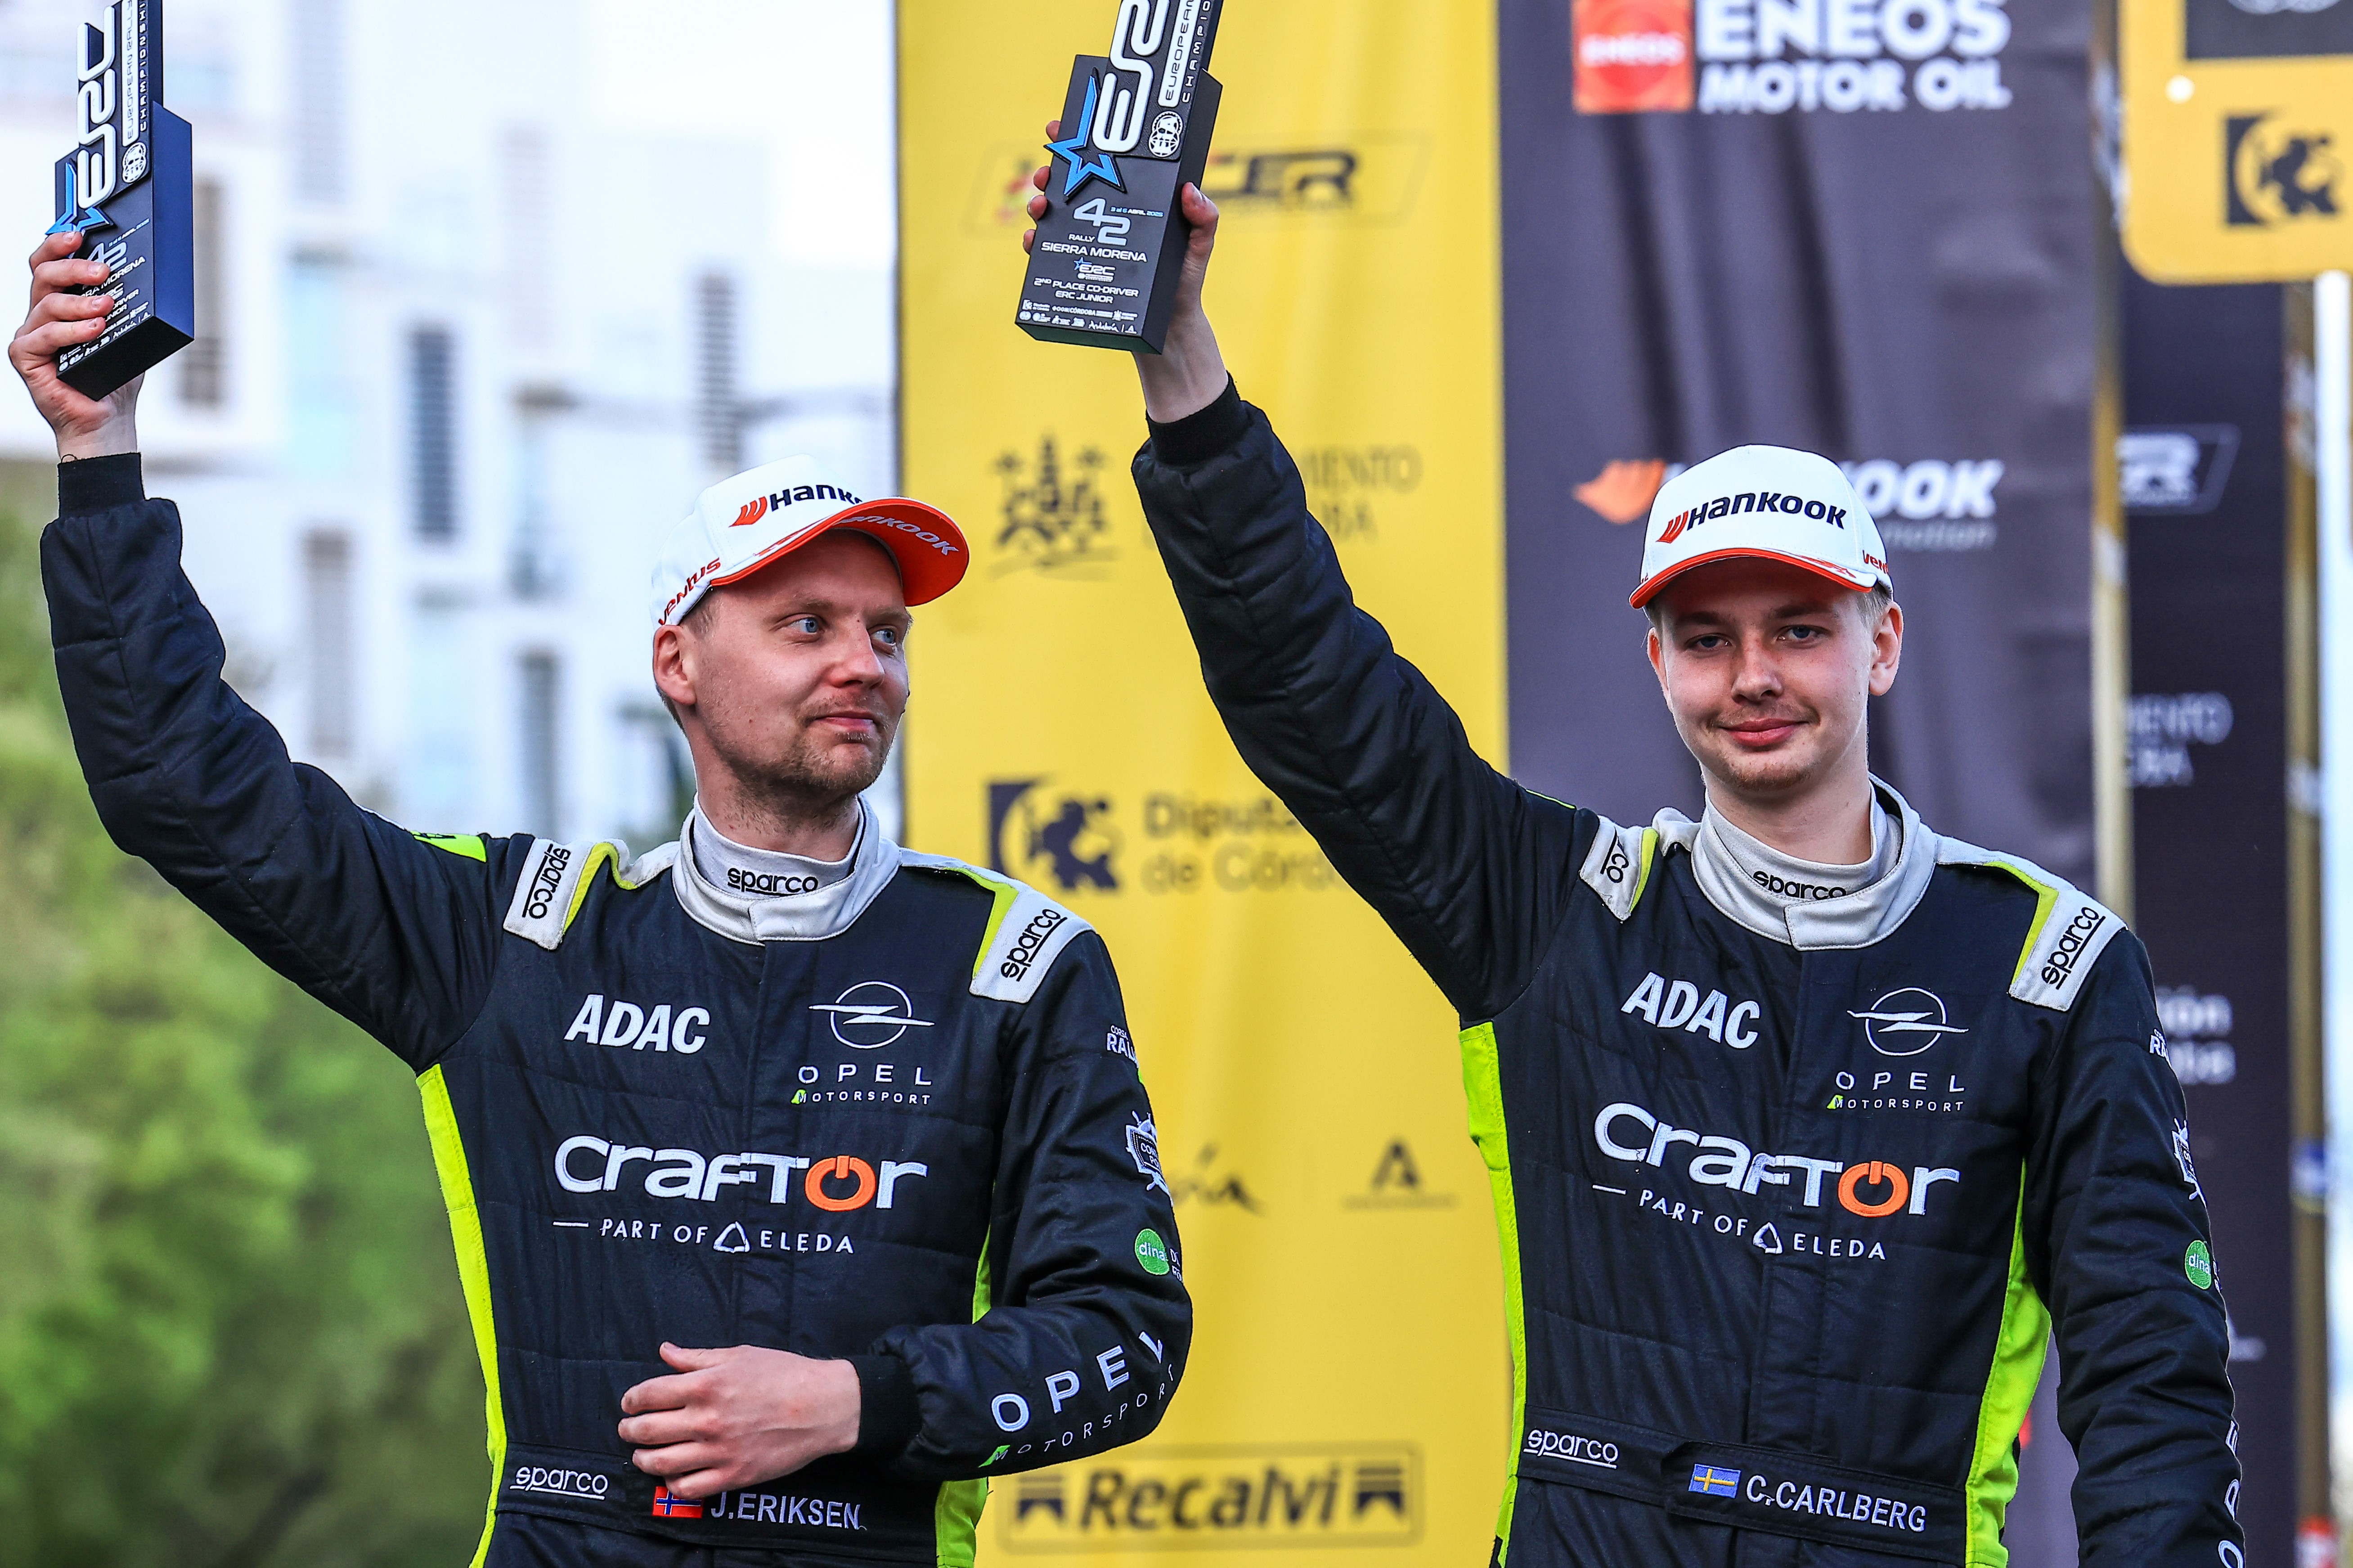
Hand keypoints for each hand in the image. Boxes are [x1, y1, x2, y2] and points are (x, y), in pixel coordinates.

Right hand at [11, 230, 139, 460]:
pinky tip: (94, 330)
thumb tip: (148, 279)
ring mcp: (32, 334)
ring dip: (79, 302)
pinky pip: (44, 336)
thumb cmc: (115, 376)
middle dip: (72, 267)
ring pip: (47, 304)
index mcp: (61, 304)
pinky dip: (71, 331)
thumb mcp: (126, 333)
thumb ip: (125, 306)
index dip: (57, 245)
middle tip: (102, 270)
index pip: (49, 264)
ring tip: (106, 306)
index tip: (78, 234)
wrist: (108, 418)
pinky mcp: (26, 357)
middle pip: (44, 275)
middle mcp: (41, 315)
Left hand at [618, 1342, 861, 1498]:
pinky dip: (673, 1484)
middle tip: (628, 1429)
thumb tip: (666, 1352)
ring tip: (642, 1454)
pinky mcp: (733, 1475)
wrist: (823, 1406)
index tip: (630, 1403)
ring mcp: (719, 1451)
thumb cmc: (784, 1374)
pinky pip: (688, 1488)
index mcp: (706, 1385)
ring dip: (642, 1459)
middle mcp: (707, 1419)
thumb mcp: (740, 1356)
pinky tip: (673, 1475)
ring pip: (660, 1463)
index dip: (631, 1399)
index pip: (648, 1394)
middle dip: (629, 1429)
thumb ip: (698, 1357)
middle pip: (646, 1430)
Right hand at [1023, 120, 1229, 422]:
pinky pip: (1050, 249)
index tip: (1063, 126)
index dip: (1081, 139)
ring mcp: (1089, 239)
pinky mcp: (1078, 266)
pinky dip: (1036, 241)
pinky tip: (1034, 239)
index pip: (1105, 161)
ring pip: (1055, 211)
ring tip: (1040, 205)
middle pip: (1072, 181)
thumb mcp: (1200, 246)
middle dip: (1053, 169)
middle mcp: (1106, 214)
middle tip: (1047, 171)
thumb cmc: (1184, 281)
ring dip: (1040, 202)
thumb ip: (1204, 218)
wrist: (1168, 328)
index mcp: (1133, 198)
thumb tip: (1191, 191)